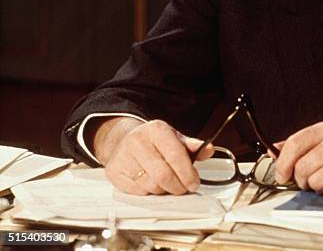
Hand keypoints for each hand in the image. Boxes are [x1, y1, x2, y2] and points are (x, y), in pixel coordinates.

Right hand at [92, 117, 212, 194]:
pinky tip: (152, 183)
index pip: (175, 155)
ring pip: (151, 186)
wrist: (124, 139)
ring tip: (168, 183)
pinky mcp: (114, 172)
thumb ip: (192, 145)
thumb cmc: (153, 141)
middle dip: (178, 186)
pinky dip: (149, 193)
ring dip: (164, 190)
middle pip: (163, 175)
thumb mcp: (175, 137)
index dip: (187, 173)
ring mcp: (123, 157)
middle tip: (184, 188)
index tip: (194, 183)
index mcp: (156, 129)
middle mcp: (137, 141)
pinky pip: (138, 193)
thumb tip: (208, 149)